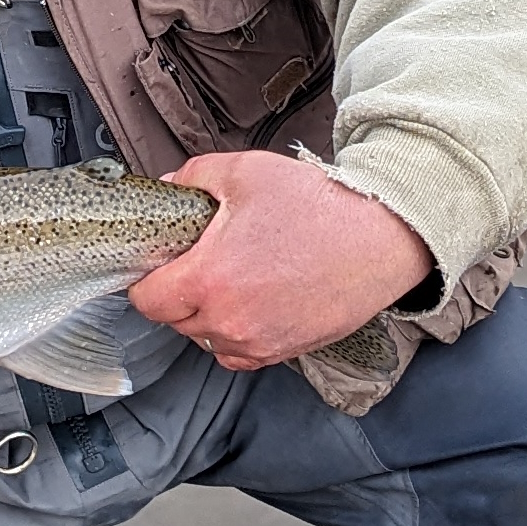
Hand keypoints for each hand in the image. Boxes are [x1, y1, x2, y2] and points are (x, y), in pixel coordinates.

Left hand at [130, 149, 432, 371]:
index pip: (147, 300)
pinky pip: (239, 354)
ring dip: (206, 315)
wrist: (381, 236)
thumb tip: (167, 189)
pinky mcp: (286, 351)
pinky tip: (251, 301)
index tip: (157, 263)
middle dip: (176, 292)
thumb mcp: (243, 172)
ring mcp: (259, 342)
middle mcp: (230, 321)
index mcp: (209, 278)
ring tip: (229, 278)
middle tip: (197, 261)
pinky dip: (235, 333)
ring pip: (206, 339)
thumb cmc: (317, 205)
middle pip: (174, 321)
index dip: (145, 279)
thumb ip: (192, 177)